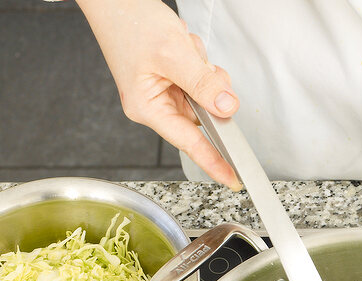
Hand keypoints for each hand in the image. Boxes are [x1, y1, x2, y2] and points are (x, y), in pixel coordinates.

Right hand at [76, 0, 240, 188]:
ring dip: (202, 70)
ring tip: (183, 49)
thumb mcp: (173, 54)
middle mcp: (155, 104)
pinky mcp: (170, 77)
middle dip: (209, 89)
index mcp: (147, 108)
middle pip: (203, 114)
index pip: (190, 142)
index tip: (233, 179)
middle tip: (200, 66)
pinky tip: (183, 46)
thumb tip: (227, 108)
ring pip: (204, 94)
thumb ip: (203, 85)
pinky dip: (198, 61)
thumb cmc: (127, 21)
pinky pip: (199, 77)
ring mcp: (163, 90)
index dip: (215, 161)